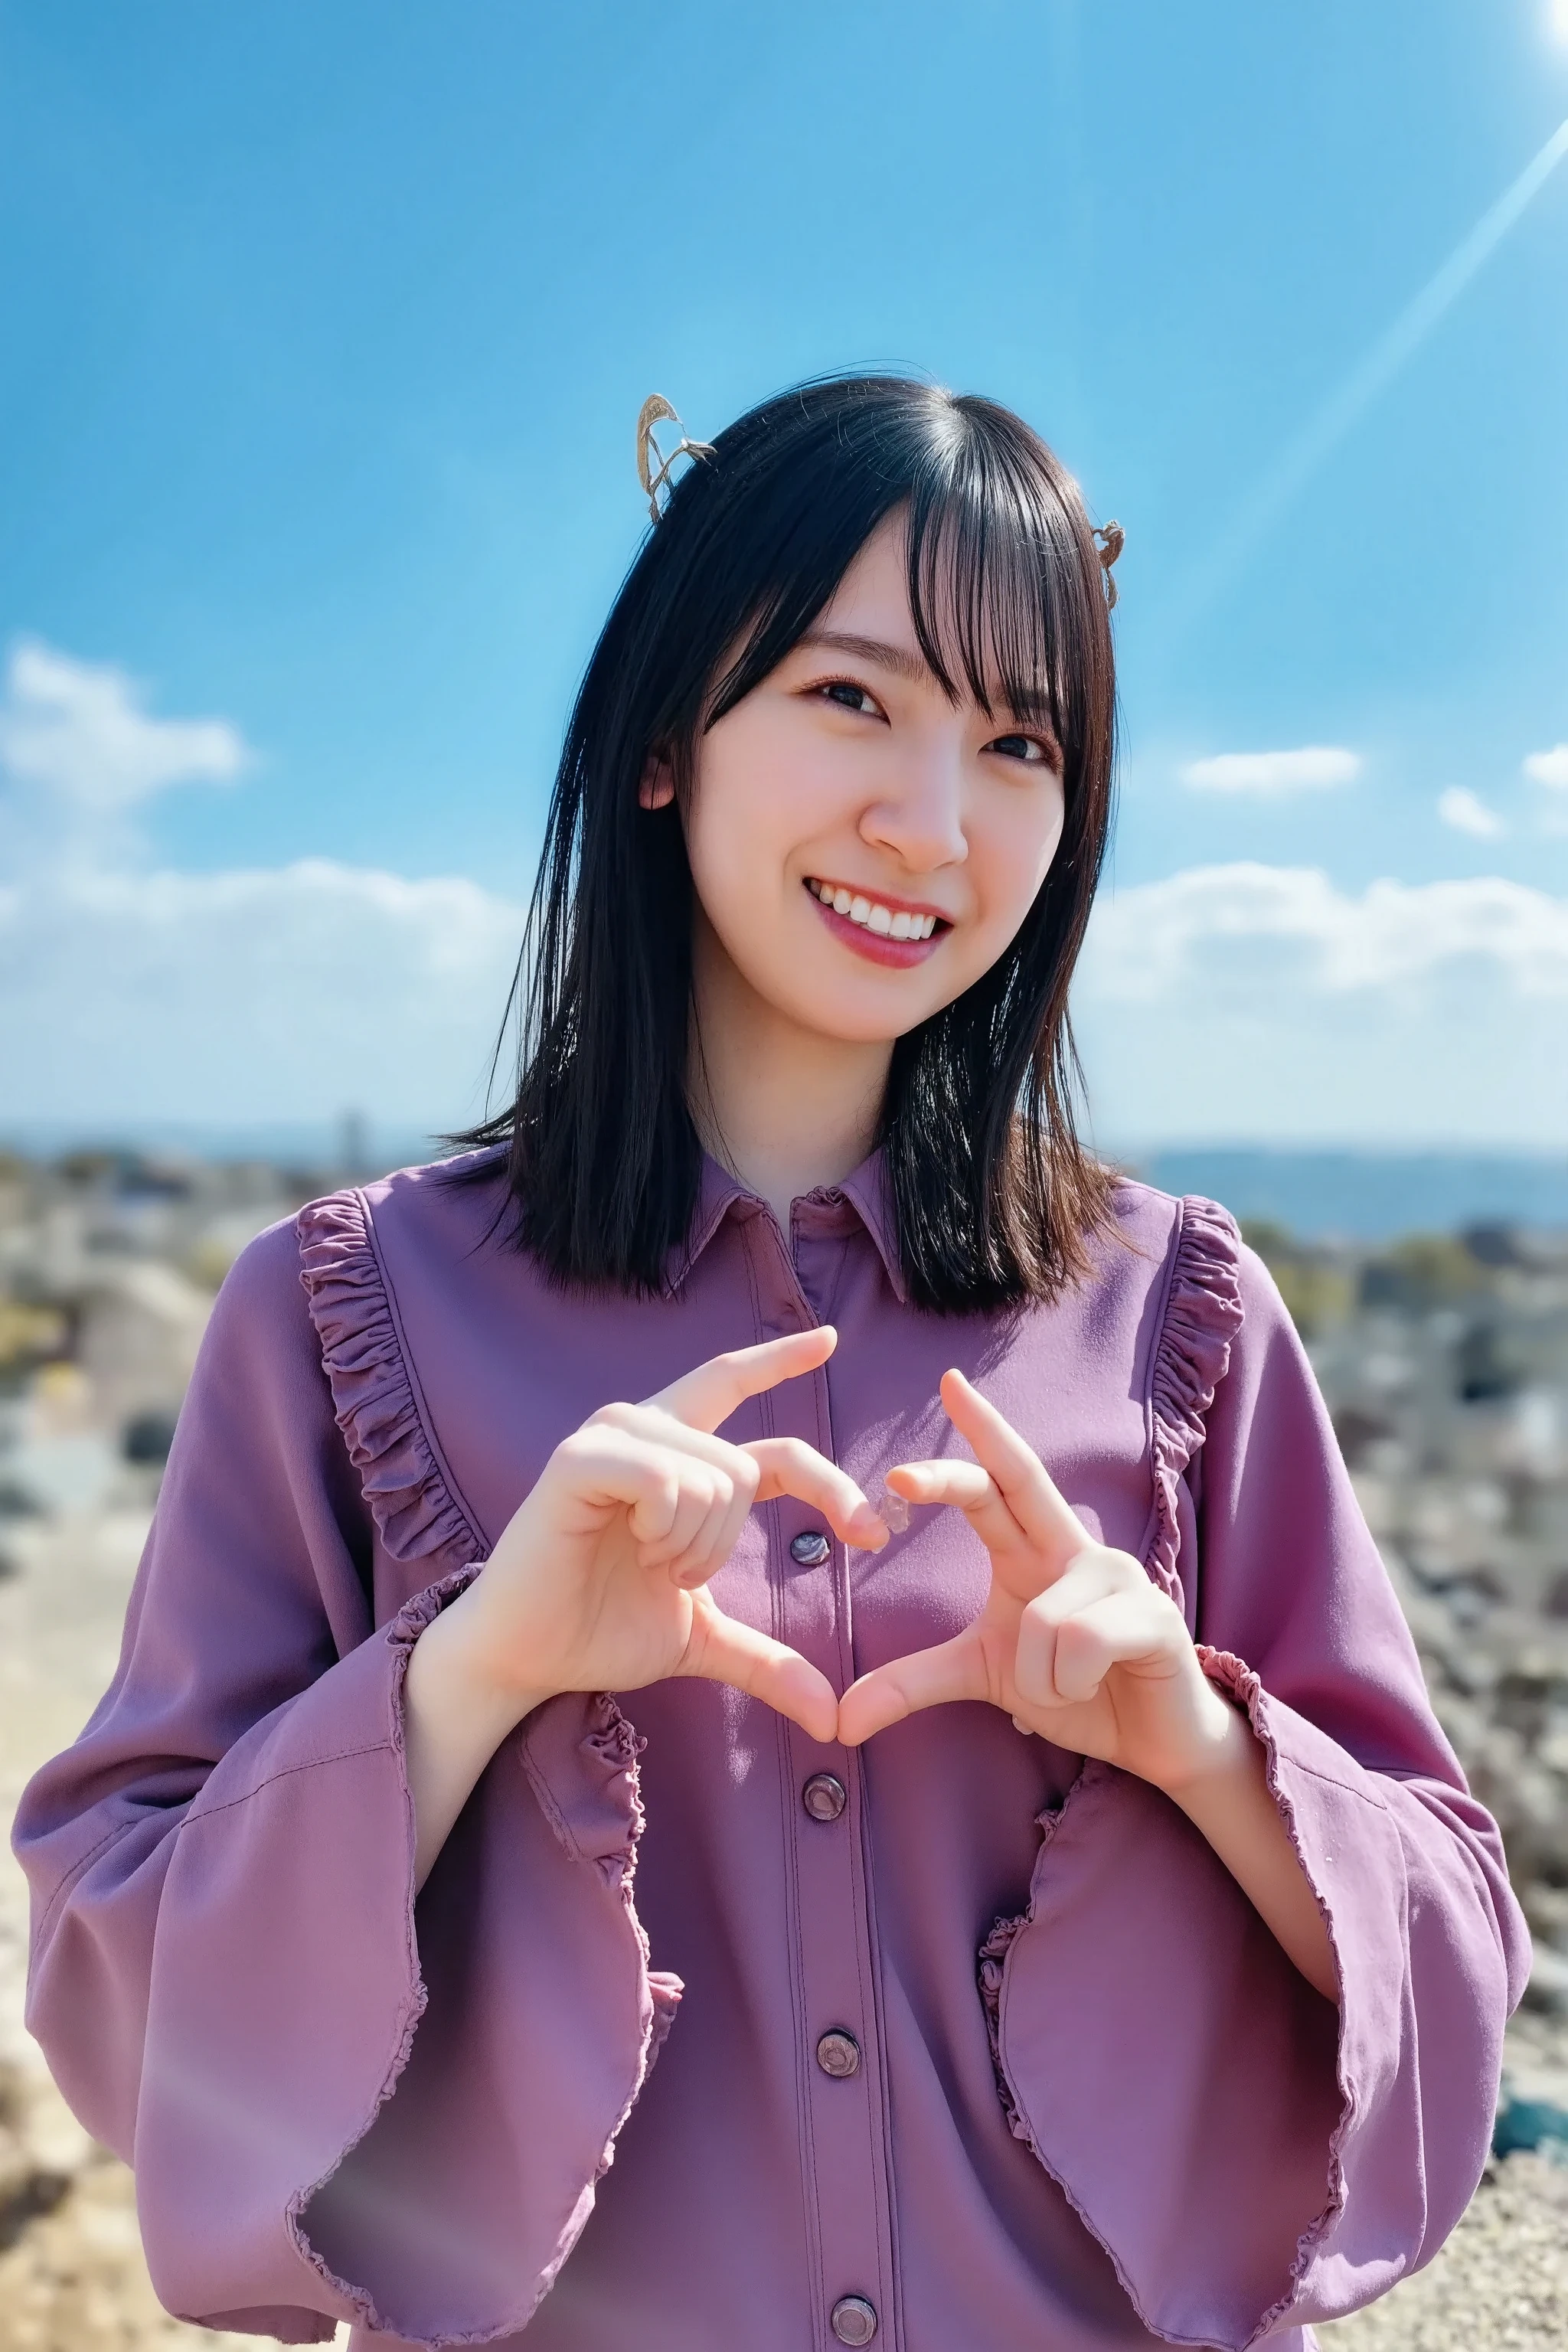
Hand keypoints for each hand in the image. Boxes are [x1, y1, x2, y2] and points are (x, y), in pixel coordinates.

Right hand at [443, 1327, 884, 1744]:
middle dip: (730, 1545)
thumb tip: (834, 1717)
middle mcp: (644, 1428)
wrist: (529, 1658)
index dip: (782, 1362)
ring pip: (716, 1477)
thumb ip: (769, 1661)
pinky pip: (665, 1480)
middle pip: (750, 1464)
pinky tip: (629, 1548)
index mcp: (674, 1453)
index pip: (735, 1385)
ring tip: (643, 1564)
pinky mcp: (578, 1460)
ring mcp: (610, 1438)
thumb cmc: (601, 1631)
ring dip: (694, 1547)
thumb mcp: (702, 1639)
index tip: (830, 1340)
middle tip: (674, 1577)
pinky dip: (664, 1531)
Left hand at [836, 1368, 1235, 1792]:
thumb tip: (843, 1721)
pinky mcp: (1154, 1614)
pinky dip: (1068, 1684)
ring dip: (1038, 1678)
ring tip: (1069, 1685)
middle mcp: (1077, 1547)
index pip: (1001, 1477)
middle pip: (1018, 1484)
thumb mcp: (985, 1676)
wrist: (1154, 1740)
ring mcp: (1119, 1575)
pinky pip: (1075, 1646)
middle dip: (954, 1476)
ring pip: (1035, 1622)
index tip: (948, 1382)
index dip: (980, 1428)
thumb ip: (915, 1683)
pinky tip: (1096, 1686)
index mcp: (1034, 1549)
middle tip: (899, 1478)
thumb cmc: (1073, 1689)